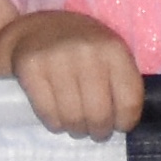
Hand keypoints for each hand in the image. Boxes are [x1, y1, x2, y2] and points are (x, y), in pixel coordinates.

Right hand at [0, 9, 142, 137]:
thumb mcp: (109, 55)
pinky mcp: (31, 67)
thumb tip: (125, 123)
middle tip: (95, 130)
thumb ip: (122, 83)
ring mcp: (57, 58)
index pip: (129, 102)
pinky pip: (48, 115)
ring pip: (73, 119)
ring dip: (76, 129)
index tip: (119, 124)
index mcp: (113, 49)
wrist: (36, 29)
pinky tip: (58, 116)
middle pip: (99, 115)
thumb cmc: (81, 48)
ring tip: (77, 124)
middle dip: (99, 131)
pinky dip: (55, 124)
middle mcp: (87, 51)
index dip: (125, 122)